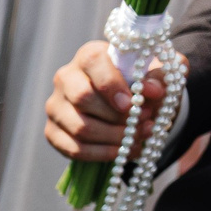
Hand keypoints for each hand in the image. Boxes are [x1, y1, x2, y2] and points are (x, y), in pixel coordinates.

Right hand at [45, 39, 165, 164]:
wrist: (127, 104)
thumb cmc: (140, 85)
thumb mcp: (155, 76)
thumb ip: (157, 78)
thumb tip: (151, 90)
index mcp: (89, 56)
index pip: (93, 63)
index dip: (111, 84)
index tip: (131, 104)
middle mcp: (66, 78)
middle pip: (82, 98)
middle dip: (116, 117)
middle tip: (142, 124)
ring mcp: (56, 106)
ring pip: (80, 127)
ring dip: (113, 138)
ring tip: (137, 139)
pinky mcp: (53, 132)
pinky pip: (74, 149)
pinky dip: (102, 154)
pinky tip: (122, 152)